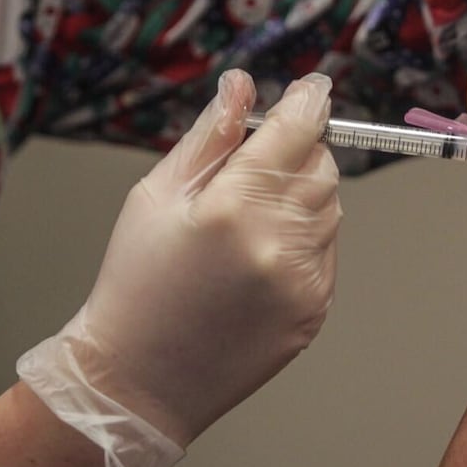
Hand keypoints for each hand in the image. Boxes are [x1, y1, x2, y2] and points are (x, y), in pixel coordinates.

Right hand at [17, 70, 340, 466]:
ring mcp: (301, 281)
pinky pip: (326, 251)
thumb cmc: (136, 282)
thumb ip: (210, 135)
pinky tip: (256, 258)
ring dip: (302, 197)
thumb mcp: (155, 195)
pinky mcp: (314, 311)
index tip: (312, 89)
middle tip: (258, 163)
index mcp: (232, 206)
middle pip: (322, 165)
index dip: (307, 102)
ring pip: (330, 207)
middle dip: (300, 151)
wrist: (138, 380)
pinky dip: (303, 240)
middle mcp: (277, 243)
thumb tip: (242, 86)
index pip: (296, 131)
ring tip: (247, 220)